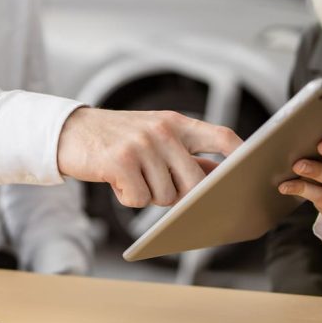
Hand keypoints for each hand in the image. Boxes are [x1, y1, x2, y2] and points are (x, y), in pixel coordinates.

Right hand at [57, 107, 241, 207]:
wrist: (68, 132)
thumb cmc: (115, 138)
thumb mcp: (154, 136)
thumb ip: (185, 154)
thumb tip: (217, 176)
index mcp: (176, 122)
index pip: (222, 138)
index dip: (241, 156)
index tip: (252, 170)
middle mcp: (162, 131)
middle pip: (195, 181)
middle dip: (181, 195)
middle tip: (156, 183)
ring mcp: (141, 145)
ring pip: (166, 196)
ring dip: (149, 195)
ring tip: (131, 175)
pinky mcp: (120, 162)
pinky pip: (139, 199)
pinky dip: (128, 198)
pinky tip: (117, 181)